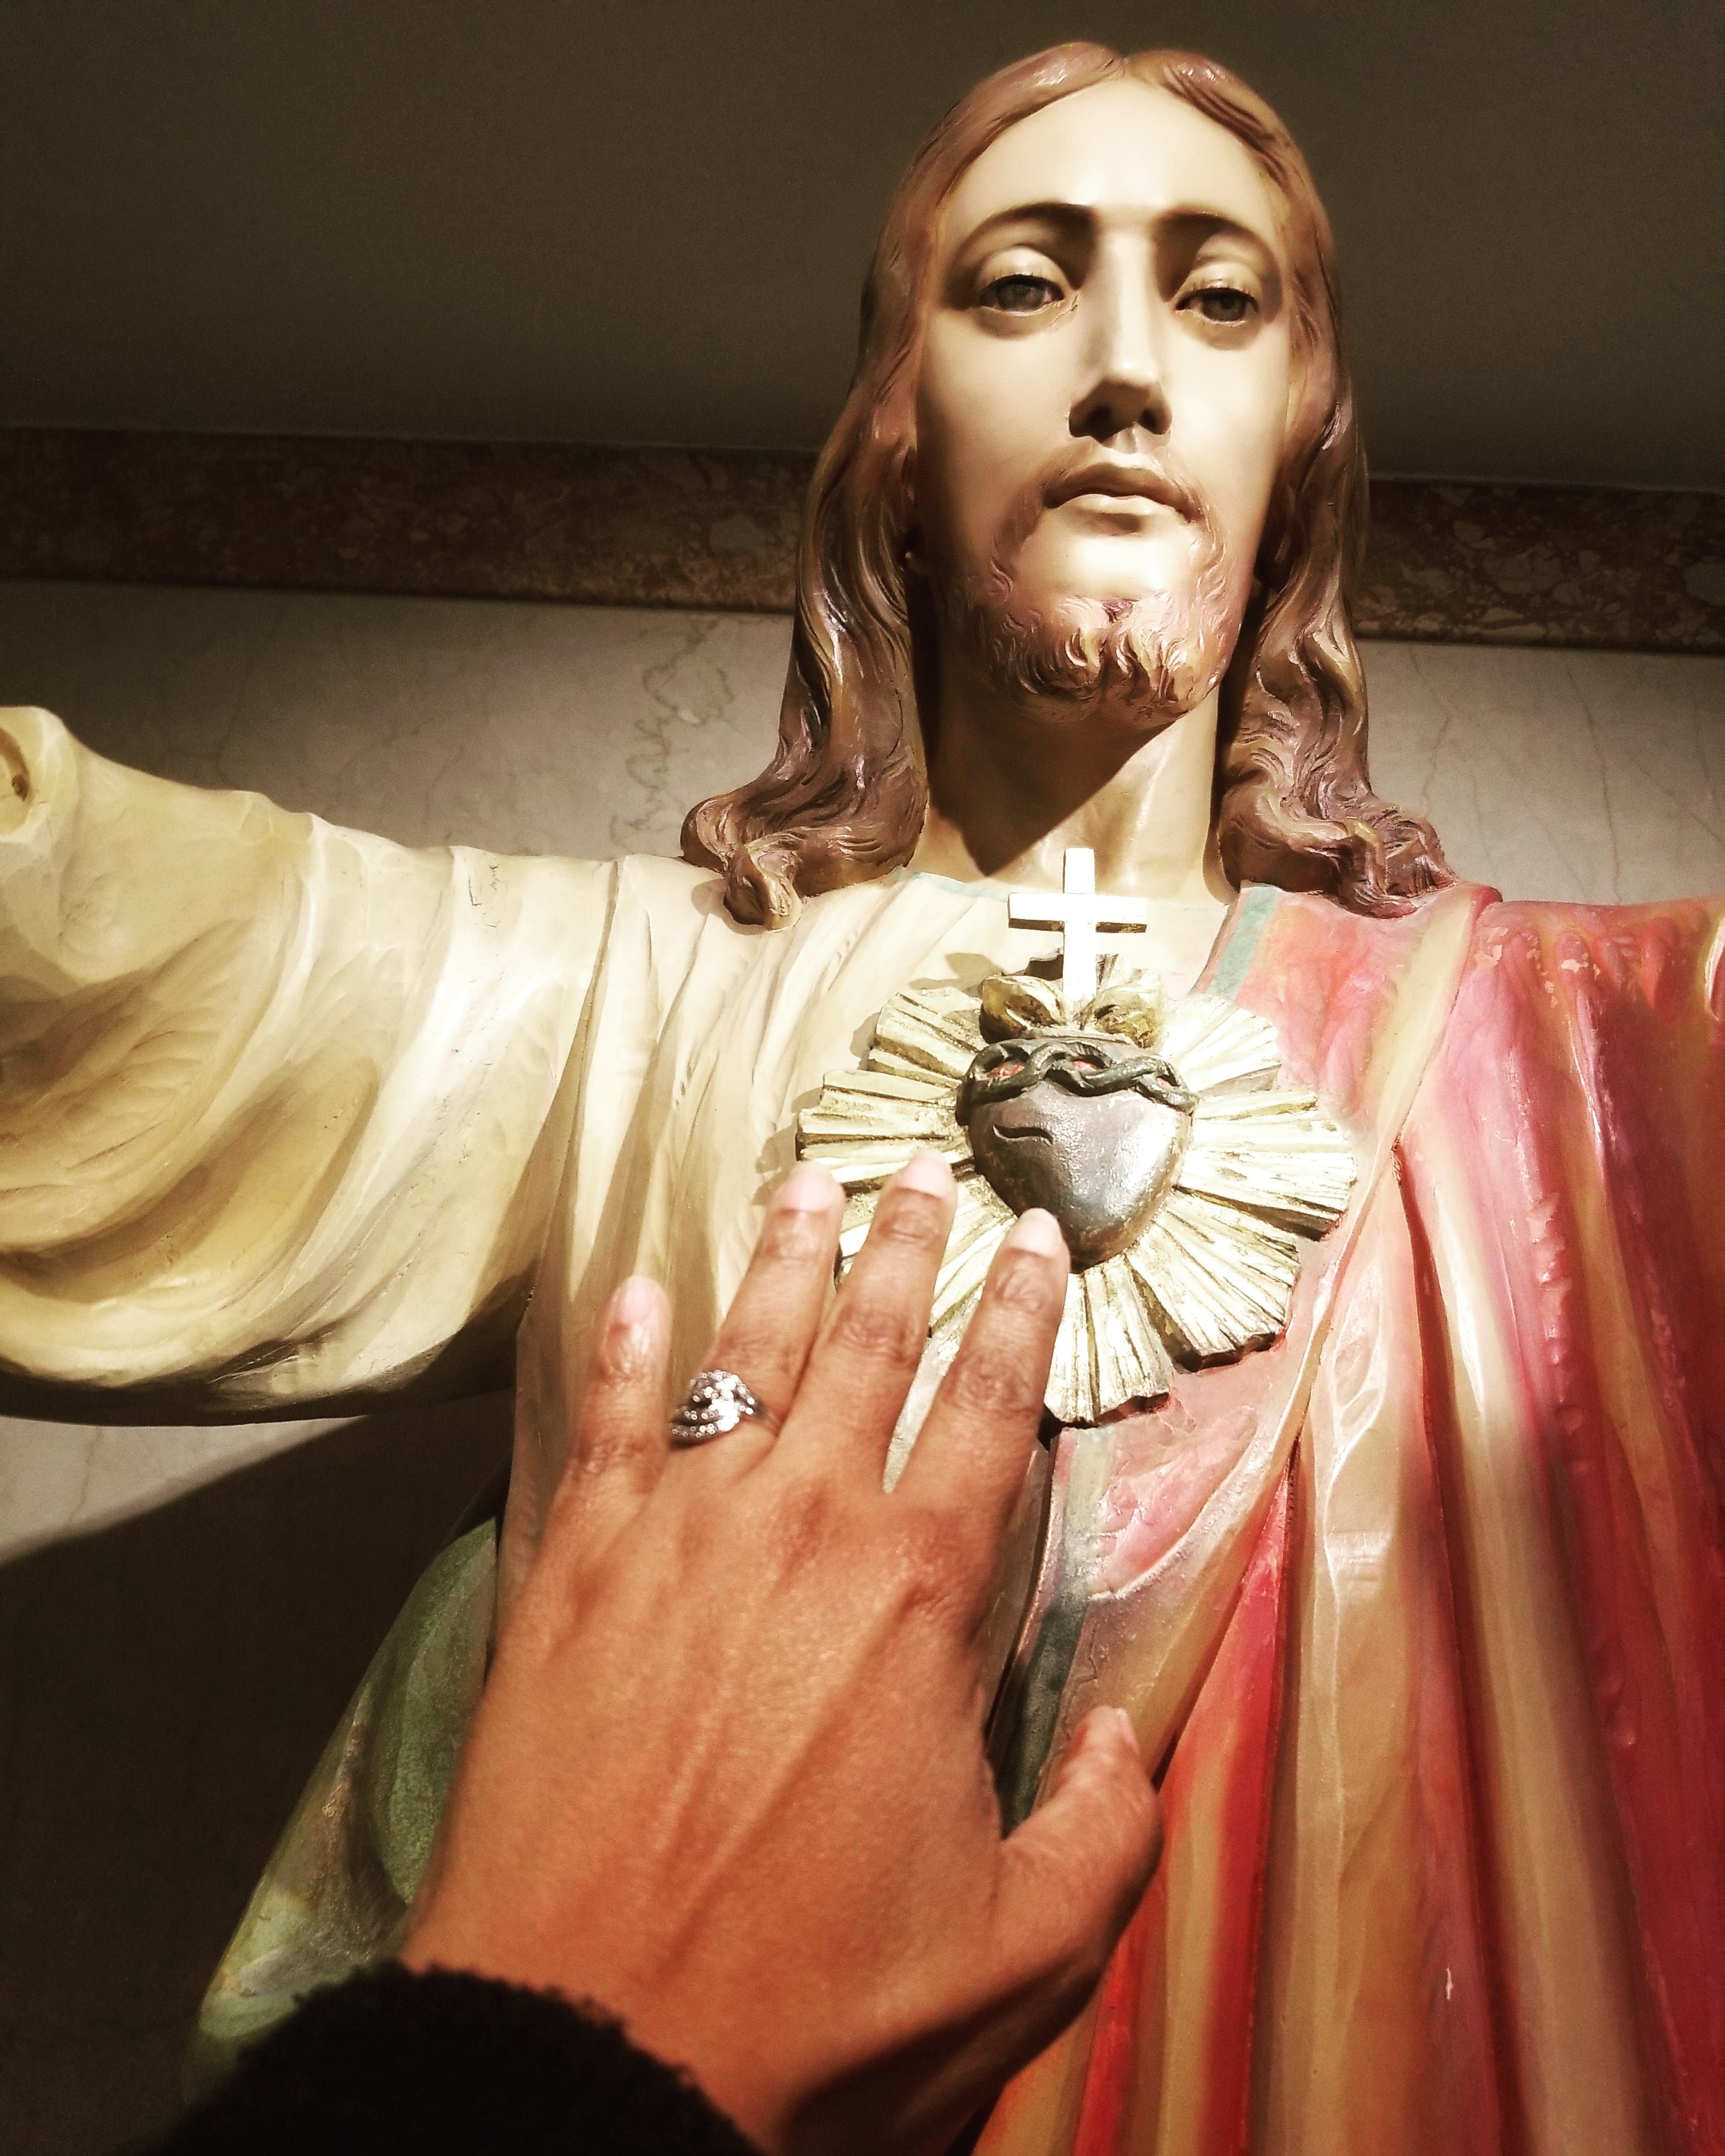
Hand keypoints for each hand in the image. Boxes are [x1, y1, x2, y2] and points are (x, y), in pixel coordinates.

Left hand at [401, 1155, 1160, 2154]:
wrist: (591, 2049)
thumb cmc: (814, 2008)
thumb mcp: (1019, 1950)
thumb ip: (1104, 1828)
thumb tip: (1130, 1732)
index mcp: (919, 1597)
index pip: (986, 1411)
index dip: (1019, 1315)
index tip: (1035, 1236)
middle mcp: (800, 1529)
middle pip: (869, 1346)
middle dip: (906, 1246)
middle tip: (927, 1169)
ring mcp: (674, 1536)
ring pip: (744, 1354)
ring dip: (782, 1260)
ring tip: (806, 1182)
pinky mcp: (568, 1571)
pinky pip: (604, 1424)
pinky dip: (623, 1349)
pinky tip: (635, 1290)